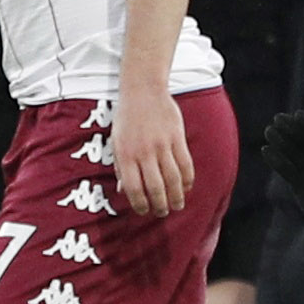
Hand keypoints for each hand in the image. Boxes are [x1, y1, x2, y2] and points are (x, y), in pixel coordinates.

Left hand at [112, 84, 193, 217]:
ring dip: (176, 197)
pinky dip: (187, 179)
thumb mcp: (116, 142)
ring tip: (177, 205)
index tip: (144, 211)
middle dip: (160, 205)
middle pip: (155, 187)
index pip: (134, 188)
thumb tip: (124, 190)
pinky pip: (185, 164)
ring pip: (173, 179)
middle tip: (162, 213)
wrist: (143, 90)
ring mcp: (162, 145)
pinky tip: (186, 187)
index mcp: (125, 154)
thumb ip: (120, 167)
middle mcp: (144, 152)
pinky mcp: (177, 138)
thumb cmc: (126, 118)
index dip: (140, 204)